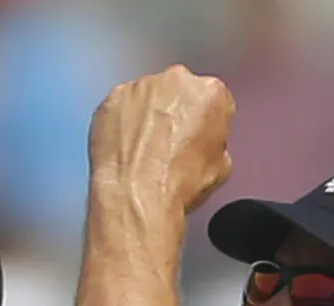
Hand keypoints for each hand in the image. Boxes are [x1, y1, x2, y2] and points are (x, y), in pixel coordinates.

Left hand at [89, 65, 234, 212]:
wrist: (137, 196)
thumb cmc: (179, 184)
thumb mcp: (221, 169)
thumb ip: (216, 143)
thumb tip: (205, 146)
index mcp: (210, 93)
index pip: (215, 100)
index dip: (209, 122)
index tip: (202, 137)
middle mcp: (176, 80)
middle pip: (180, 92)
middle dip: (177, 113)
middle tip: (173, 145)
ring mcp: (140, 86)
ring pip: (149, 97)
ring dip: (149, 117)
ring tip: (146, 152)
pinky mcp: (113, 98)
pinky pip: (122, 107)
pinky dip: (124, 124)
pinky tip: (127, 150)